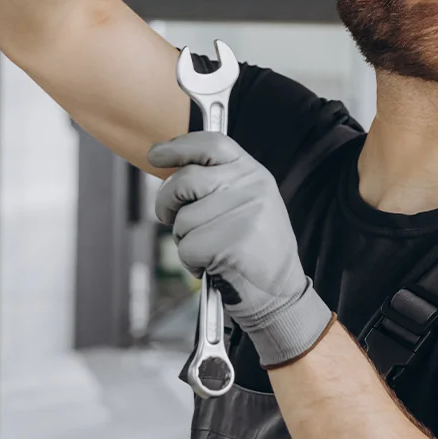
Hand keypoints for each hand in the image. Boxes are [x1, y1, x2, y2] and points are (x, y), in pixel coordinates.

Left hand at [148, 132, 333, 368]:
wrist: (281, 294)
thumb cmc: (255, 250)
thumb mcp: (250, 203)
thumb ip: (218, 181)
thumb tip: (170, 168)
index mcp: (255, 173)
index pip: (211, 144)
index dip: (178, 146)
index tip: (156, 154)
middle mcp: (251, 188)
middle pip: (184, 180)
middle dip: (165, 201)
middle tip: (168, 216)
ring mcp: (243, 214)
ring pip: (182, 219)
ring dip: (184, 239)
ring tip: (210, 249)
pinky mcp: (231, 243)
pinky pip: (186, 247)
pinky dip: (191, 262)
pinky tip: (213, 265)